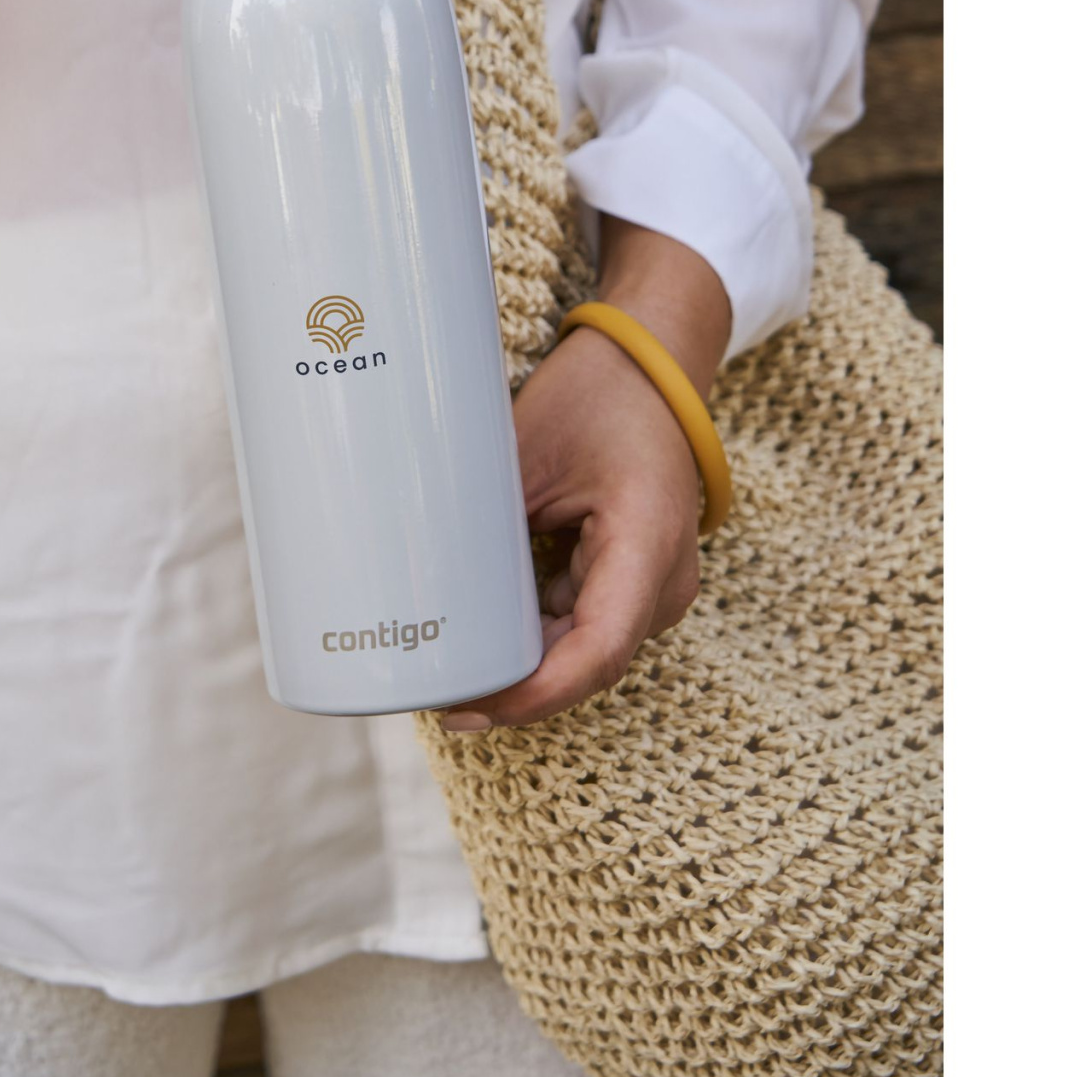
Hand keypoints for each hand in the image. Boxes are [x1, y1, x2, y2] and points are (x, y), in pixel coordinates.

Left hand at [441, 221, 731, 731]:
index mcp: (647, 543)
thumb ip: (485, 521)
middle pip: (588, 663)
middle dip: (517, 688)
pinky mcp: (639, 580)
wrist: (649, 367)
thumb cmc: (592, 398)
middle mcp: (665, 580)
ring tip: (452, 669)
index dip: (533, 694)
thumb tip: (412, 578)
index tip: (468, 709)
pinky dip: (542, 635)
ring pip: (587, 651)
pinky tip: (489, 637)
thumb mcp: (523, 453)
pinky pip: (589, 624)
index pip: (597, 651)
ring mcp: (658, 585)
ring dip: (528, 663)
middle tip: (436, 695)